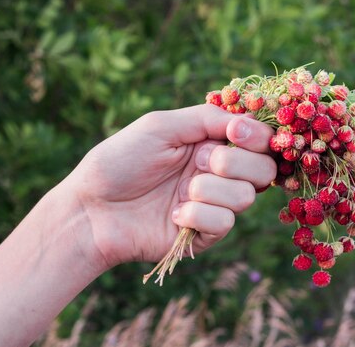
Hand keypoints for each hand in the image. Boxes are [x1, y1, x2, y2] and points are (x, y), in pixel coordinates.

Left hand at [65, 104, 276, 268]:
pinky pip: (224, 223)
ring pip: (246, 196)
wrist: (91, 209)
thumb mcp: (161, 126)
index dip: (257, 137)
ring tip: (181, 191)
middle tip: (201, 161)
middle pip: (264, 170)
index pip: (259, 140)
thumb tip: (247, 123)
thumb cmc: (120, 161)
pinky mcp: (205, 235)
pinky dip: (197, 216)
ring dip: (211, 189)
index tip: (234, 135)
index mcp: (212, 144)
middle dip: (236, 163)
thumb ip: (207, 118)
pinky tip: (173, 214)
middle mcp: (220, 174)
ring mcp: (214, 205)